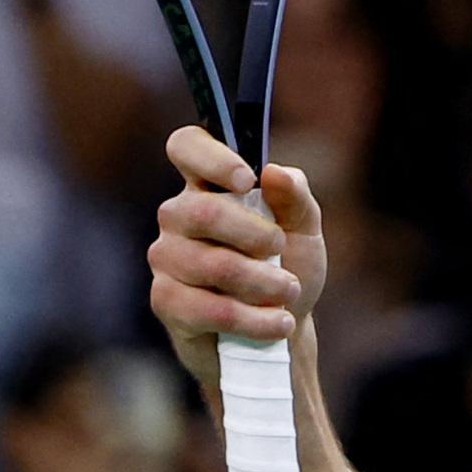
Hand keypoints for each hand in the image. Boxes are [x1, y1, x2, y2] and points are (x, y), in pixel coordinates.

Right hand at [148, 126, 327, 385]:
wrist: (281, 326)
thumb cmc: (288, 265)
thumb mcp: (305, 229)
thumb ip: (295, 197)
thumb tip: (275, 172)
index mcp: (209, 184)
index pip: (187, 146)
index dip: (212, 156)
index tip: (247, 179)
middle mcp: (178, 216)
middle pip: (203, 211)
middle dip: (256, 235)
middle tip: (281, 250)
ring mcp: (167, 257)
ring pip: (212, 265)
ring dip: (263, 283)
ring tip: (288, 292)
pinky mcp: (166, 301)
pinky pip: (207, 309)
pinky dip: (253, 319)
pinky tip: (277, 322)